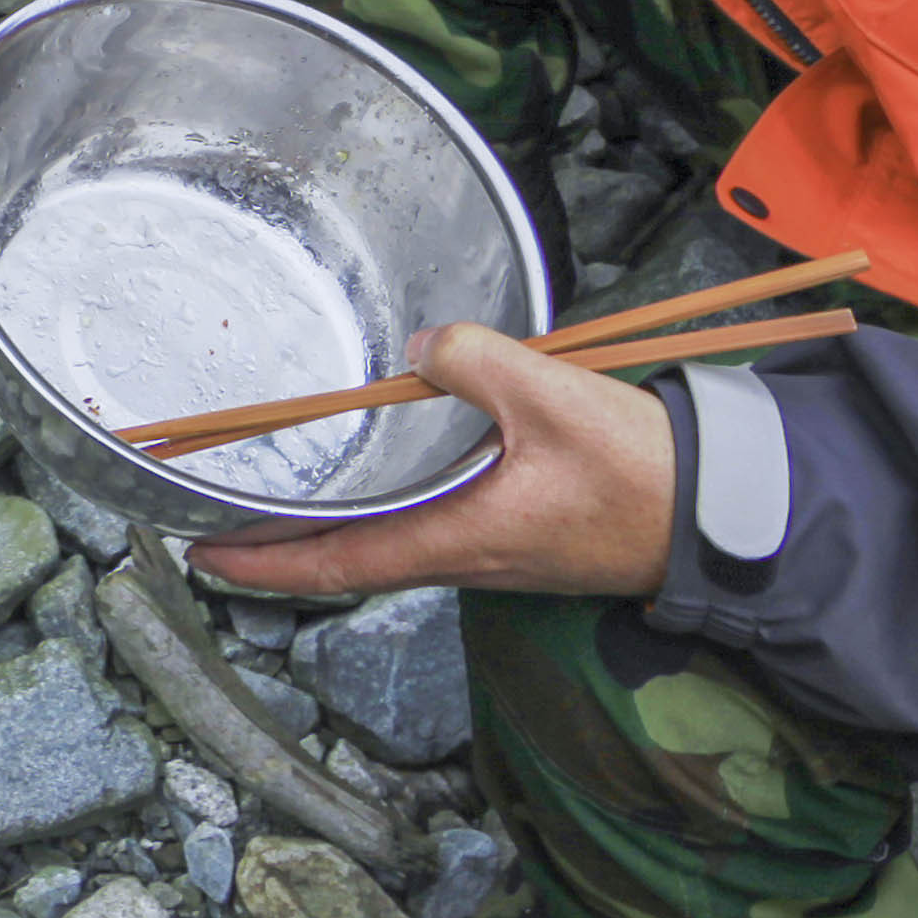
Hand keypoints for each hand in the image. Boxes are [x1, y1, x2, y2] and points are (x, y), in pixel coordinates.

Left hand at [175, 322, 682, 601]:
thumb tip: (424, 349)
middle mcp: (464, 558)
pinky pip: (431, 525)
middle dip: (282, 547)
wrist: (717, 514)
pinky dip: (386, 509)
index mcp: (457, 539)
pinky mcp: (518, 535)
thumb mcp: (553, 398)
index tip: (200, 559)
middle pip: (350, 561)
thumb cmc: (640, 471)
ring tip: (281, 495)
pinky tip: (382, 474)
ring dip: (332, 528)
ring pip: (390, 544)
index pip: (335, 567)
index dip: (262, 567)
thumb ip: (479, 363)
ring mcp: (492, 552)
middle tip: (220, 520)